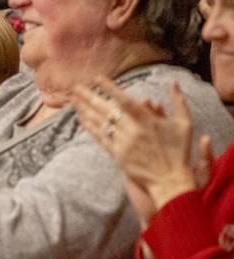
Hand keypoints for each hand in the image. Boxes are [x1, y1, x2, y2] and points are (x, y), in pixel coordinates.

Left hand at [72, 77, 196, 210]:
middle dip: (89, 97)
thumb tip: (173, 82)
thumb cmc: (180, 151)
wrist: (171, 181)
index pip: (124, 100)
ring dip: (85, 110)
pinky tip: (81, 118)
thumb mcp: (184, 124)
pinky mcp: (117, 155)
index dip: (110, 88)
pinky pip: (100, 138)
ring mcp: (123, 143)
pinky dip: (89, 127)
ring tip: (74, 99)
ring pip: (100, 123)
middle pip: (106, 110)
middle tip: (76, 87)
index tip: (97, 78)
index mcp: (147, 121)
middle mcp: (132, 130)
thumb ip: (178, 101)